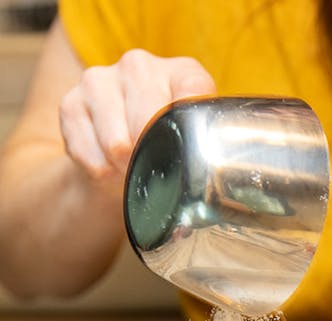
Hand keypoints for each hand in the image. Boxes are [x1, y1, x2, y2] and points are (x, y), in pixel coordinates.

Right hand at [59, 49, 215, 186]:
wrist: (118, 157)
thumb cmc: (166, 149)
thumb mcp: (194, 143)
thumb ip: (204, 150)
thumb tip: (202, 186)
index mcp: (181, 72)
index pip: (194, 91)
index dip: (192, 129)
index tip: (189, 154)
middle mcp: (139, 66)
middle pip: (150, 120)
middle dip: (154, 158)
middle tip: (156, 174)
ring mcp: (100, 80)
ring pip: (118, 143)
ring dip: (126, 169)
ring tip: (133, 170)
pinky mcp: (70, 103)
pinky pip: (89, 153)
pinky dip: (101, 172)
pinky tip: (110, 168)